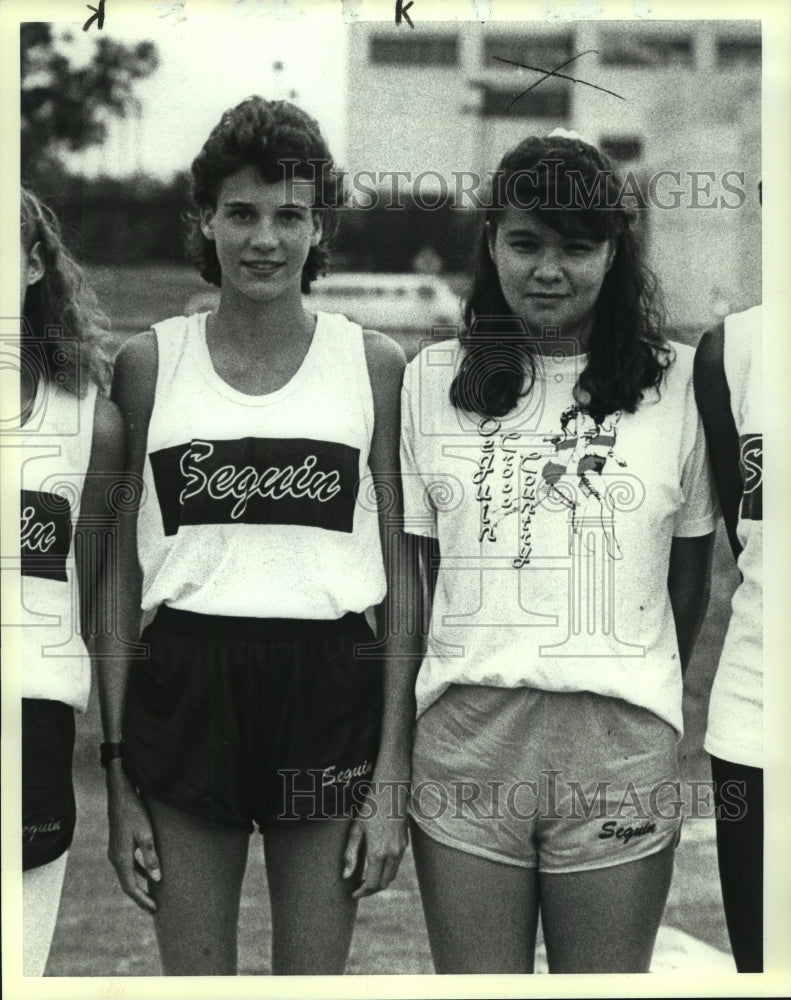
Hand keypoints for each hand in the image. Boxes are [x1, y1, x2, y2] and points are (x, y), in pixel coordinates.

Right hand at [105, 763, 160, 911]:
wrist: (120, 793)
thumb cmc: (134, 812)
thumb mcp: (146, 834)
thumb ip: (151, 857)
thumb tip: (157, 879)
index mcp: (120, 858)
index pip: (130, 887)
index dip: (142, 900)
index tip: (155, 909)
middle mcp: (115, 857)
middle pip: (128, 884)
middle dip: (141, 897)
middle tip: (154, 908)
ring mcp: (115, 851)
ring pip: (127, 874)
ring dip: (139, 885)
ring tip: (152, 894)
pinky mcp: (119, 844)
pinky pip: (128, 864)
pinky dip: (138, 872)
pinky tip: (148, 872)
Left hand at [342, 772, 409, 898]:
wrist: (391, 789)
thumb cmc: (370, 806)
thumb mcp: (356, 828)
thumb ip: (350, 854)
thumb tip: (346, 876)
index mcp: (378, 852)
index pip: (371, 884)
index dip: (361, 892)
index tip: (352, 893)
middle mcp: (392, 854)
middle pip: (383, 883)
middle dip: (370, 890)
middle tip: (358, 888)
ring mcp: (401, 849)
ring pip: (392, 875)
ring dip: (380, 880)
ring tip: (366, 877)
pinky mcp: (405, 843)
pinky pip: (396, 864)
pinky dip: (387, 870)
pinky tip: (377, 862)